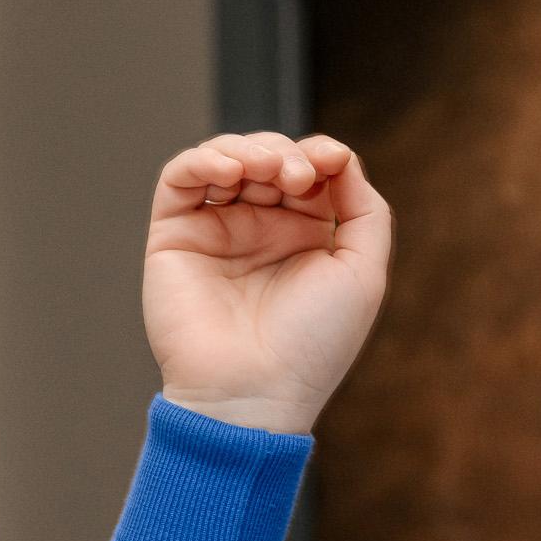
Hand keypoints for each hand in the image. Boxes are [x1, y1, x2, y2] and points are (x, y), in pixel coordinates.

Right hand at [143, 130, 392, 433]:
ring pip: (226, 157)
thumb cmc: (311, 345)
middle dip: (286, 154)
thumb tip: (341, 158)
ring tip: (266, 171)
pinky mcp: (175, 235)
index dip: (320, 154)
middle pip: (270, 157)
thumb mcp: (362, 274)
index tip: (331, 161)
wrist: (254, 392)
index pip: (310, 170)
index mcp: (305, 238)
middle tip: (296, 178)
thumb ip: (365, 210)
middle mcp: (260, 230)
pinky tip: (229, 170)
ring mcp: (216, 230)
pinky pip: (180, 177)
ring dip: (248, 149)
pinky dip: (202, 159)